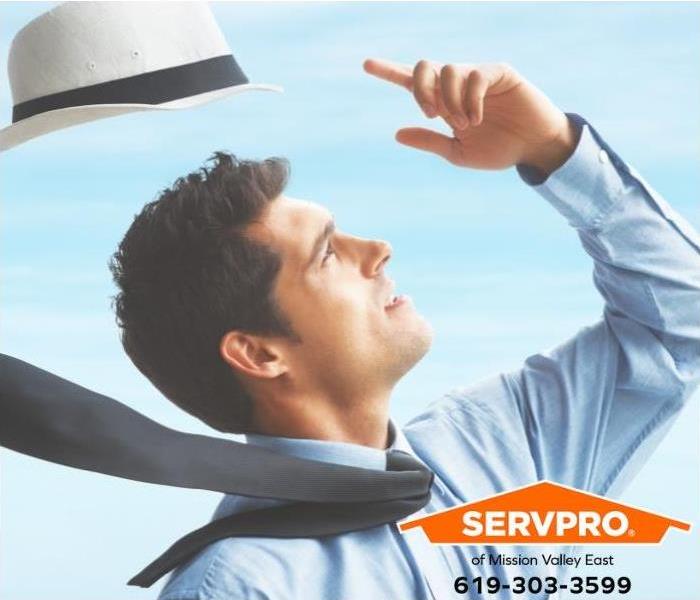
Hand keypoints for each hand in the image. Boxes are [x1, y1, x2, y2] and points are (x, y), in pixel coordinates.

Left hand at [363, 58, 578, 174]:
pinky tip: (477, 118)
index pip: (413, 82)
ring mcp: (477, 75)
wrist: (533, 148)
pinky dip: (470, 99)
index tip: (367, 65)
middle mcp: (457, 85)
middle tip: (431, 114)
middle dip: (420, 89)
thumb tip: (397, 133)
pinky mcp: (498, 72)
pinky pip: (474, 75)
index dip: (389, 72)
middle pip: (424, 67)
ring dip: (449, 100)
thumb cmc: (498, 150)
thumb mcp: (458, 153)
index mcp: (444, 103)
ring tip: (464, 124)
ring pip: (447, 71)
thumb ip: (430, 141)